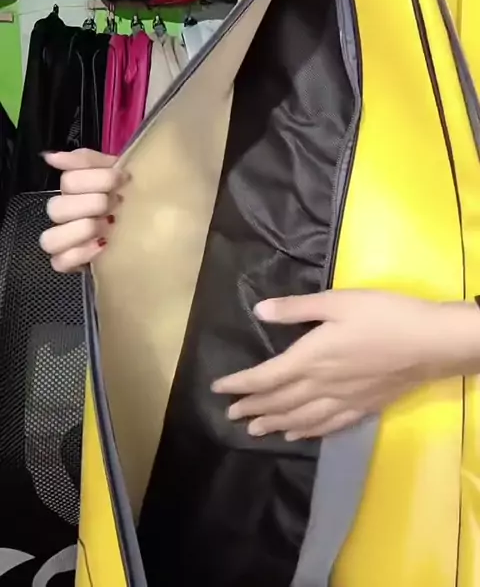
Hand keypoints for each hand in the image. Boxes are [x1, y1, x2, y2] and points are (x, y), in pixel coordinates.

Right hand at [40, 148, 124, 271]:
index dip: (98, 179)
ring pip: (50, 239)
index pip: (68, 180)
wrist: (153, 221)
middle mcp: (65, 213)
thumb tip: (50, 157)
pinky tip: (102, 246)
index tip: (124, 178)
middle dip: (93, 204)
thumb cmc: (130, 192)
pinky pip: (59, 262)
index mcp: (73, 189)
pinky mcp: (72, 261)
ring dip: (81, 230)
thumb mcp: (115, 168)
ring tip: (108, 226)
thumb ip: (85, 160)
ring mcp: (66, 239)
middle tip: (117, 204)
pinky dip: (79, 254)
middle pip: (57, 208)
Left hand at [212, 291, 474, 440]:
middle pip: (279, 401)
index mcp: (310, 358)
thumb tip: (259, 311)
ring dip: (273, 423)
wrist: (428, 343)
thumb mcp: (336, 302)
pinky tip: (296, 435)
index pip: (266, 377)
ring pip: (300, 418)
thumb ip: (297, 309)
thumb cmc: (382, 315)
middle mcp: (321, 385)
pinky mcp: (362, 407)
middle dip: (252, 407)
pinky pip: (327, 426)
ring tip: (253, 430)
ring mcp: (342, 400)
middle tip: (230, 415)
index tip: (218, 389)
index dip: (240, 384)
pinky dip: (307, 432)